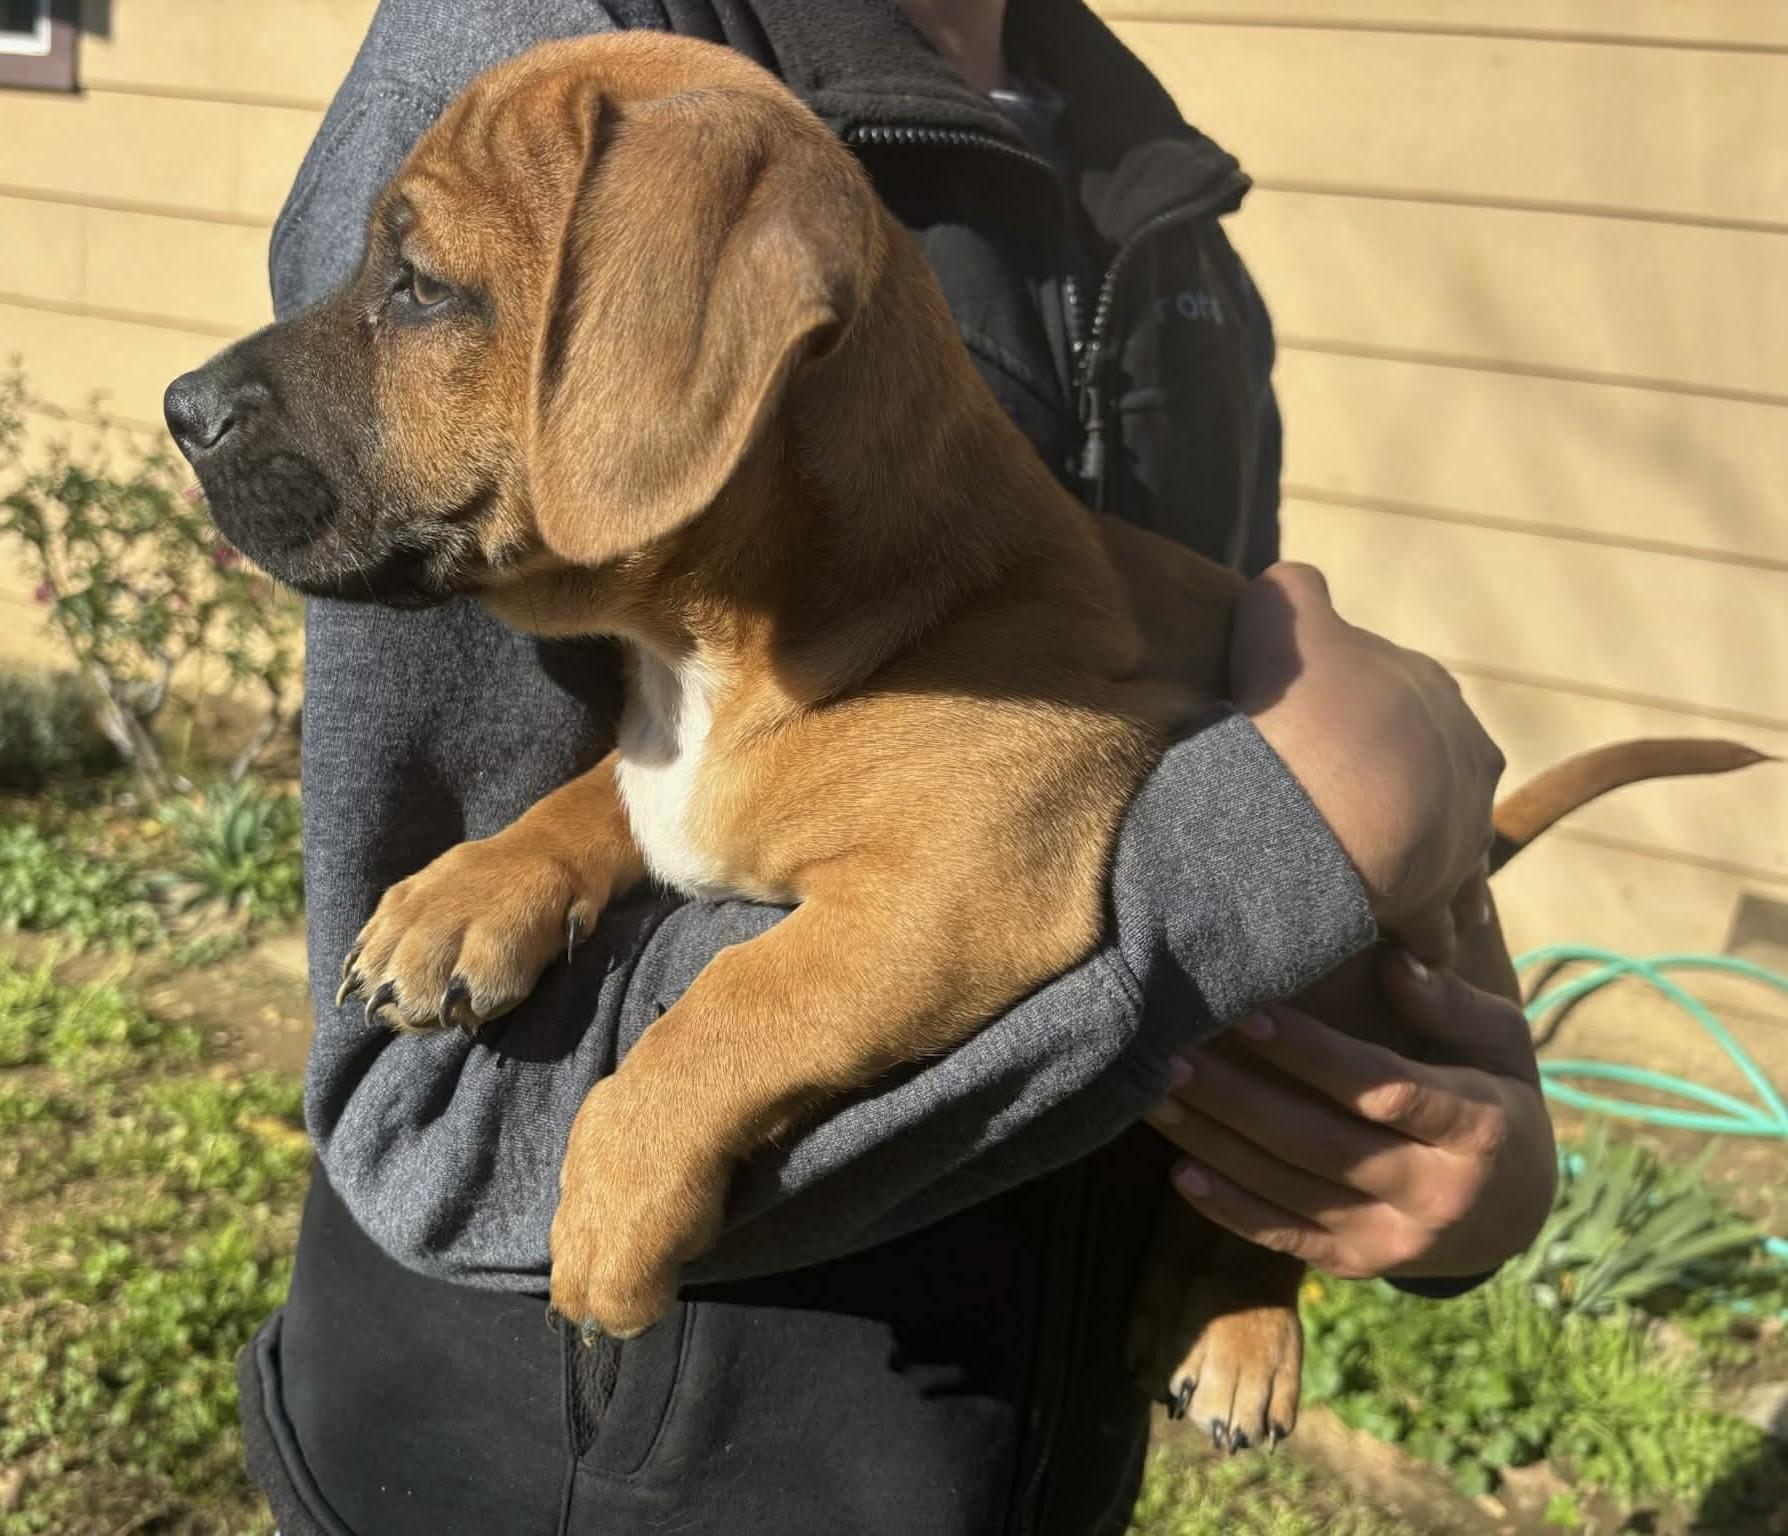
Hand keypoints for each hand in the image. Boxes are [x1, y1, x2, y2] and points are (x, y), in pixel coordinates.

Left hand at [1146, 948, 1555, 1279]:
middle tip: (1174, 1051)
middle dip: (1239, 1096)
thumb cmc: (1496, 1099)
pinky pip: (1285, 1238)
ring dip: (1215, 1144)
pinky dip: (1229, 1209)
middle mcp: (1435, 1194)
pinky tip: (1179, 1170)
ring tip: (1156, 1096)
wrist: (1516, 1213)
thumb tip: (1392, 961)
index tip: (1250, 1013)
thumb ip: (1449, 1005)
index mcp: (1476, 1129)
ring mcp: (1394, 1241)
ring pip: (1290, 1189)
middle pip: (1320, 1142)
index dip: (1313, 1054)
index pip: (1382, 1089)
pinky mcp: (1358, 1267)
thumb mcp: (1501, 1046)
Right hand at [1229, 562, 1503, 965]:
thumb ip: (1294, 592)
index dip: (1366, 719)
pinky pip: (1433, 927)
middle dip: (1412, 795)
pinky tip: (1395, 949)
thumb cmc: (1303, 706)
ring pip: (1451, 853)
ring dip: (1427, 868)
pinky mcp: (1438, 900)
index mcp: (1432, 690)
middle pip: (1440, 775)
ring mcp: (1460, 833)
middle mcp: (1465, 757)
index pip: (1407, 698)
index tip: (1330, 740)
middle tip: (1360, 814)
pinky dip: (1417, 937)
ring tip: (1390, 887)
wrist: (1326, 804)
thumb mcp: (1285, 615)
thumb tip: (1296, 584)